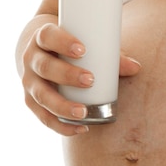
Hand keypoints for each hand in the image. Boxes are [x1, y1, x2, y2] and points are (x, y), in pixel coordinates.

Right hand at [20, 22, 140, 134]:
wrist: (42, 52)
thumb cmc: (70, 45)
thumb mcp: (84, 42)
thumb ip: (109, 53)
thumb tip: (136, 68)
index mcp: (42, 38)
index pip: (47, 36)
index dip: (62, 42)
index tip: (82, 50)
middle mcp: (31, 60)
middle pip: (45, 67)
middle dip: (67, 75)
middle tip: (90, 80)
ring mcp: (29, 82)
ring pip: (42, 95)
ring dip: (63, 105)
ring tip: (84, 112)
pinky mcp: (32, 101)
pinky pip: (44, 117)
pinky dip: (62, 126)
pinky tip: (81, 129)